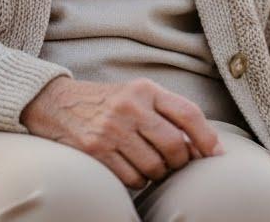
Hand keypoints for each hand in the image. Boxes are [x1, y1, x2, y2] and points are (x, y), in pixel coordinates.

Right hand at [21, 76, 223, 188]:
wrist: (54, 103)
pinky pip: (130, 178)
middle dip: (180, 162)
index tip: (215, 155)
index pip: (188, 114)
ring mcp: (111, 129)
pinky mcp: (94, 150)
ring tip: (150, 166)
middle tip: (174, 165)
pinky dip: (137, 180)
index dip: (207, 138)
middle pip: (174, 145)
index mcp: (147, 90)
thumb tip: (204, 147)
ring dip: (157, 174)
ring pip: (153, 166)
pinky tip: (130, 169)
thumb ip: (168, 113)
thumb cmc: (107, 103)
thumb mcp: (138, 95)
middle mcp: (130, 107)